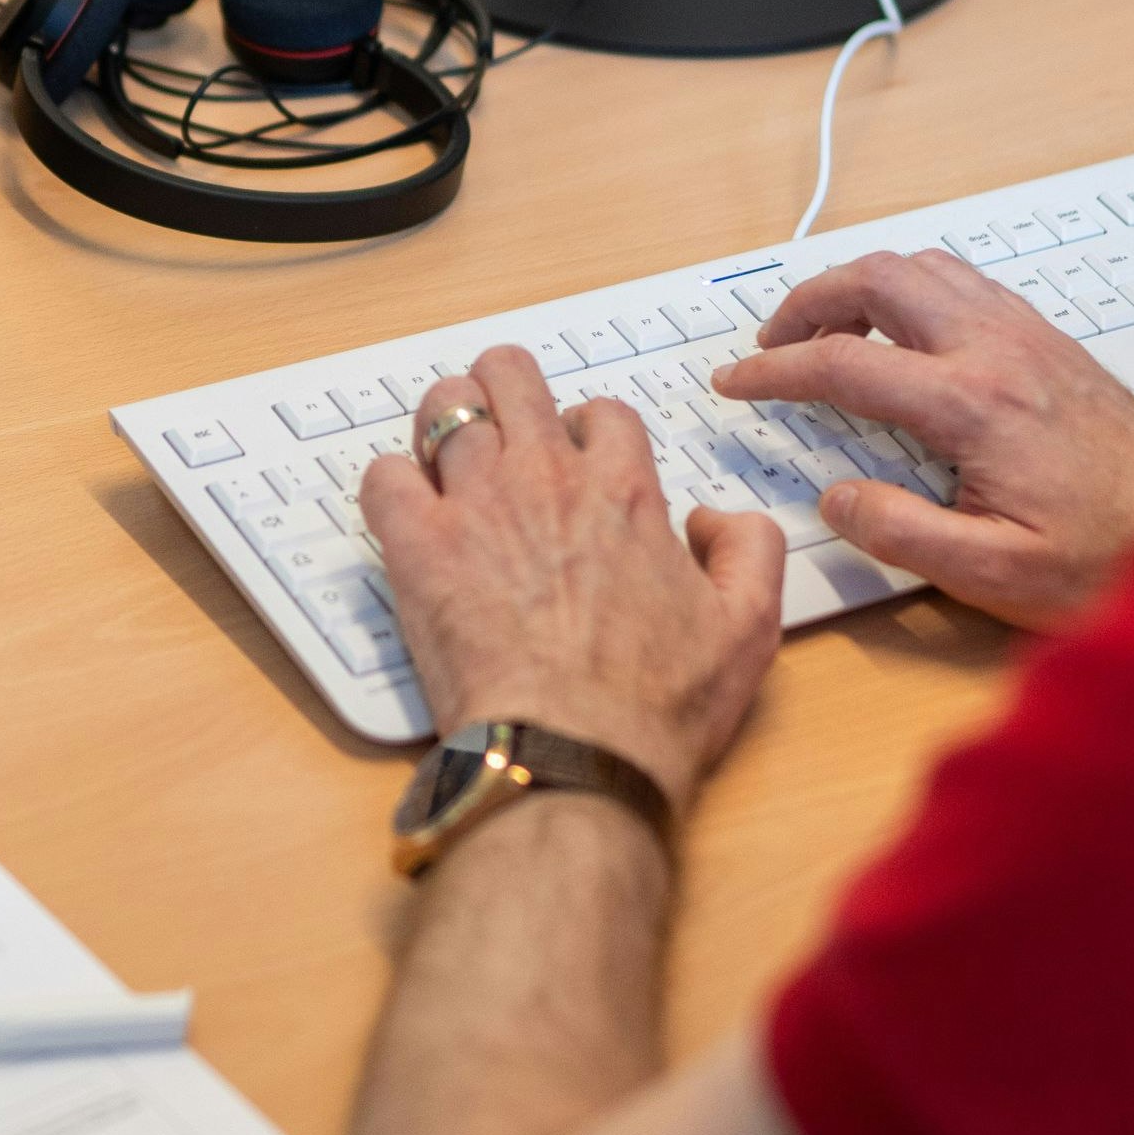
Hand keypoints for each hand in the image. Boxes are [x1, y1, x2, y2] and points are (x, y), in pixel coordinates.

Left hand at [361, 347, 784, 815]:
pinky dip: (391, 485)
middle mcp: (546, 480)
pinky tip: (407, 516)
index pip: (601, 413)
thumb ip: (751, 551)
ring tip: (446, 463)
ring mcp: (476, 506)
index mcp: (622, 492)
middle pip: (511, 376)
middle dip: (504, 390)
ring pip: (444, 407)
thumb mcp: (750, 628)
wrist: (575, 758)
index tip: (578, 462)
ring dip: (444, 424)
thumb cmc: (655, 708)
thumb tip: (713, 518)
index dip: (587, 429)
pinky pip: (383, 476)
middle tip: (501, 431)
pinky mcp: (418, 548)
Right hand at [712, 250, 1133, 630]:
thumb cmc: (1113, 559)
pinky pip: (965, 283)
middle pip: (879, 280)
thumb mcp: (995, 573)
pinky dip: (912, 289)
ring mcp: (1029, 336)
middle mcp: (1000, 351)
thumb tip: (837, 498)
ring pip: (924, 267)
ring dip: (861, 286)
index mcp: (974, 405)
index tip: (737, 382)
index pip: (845, 364)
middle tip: (773, 346)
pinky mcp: (1051, 342)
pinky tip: (904, 332)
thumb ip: (902, 533)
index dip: (775, 371)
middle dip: (808, 302)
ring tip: (828, 331)